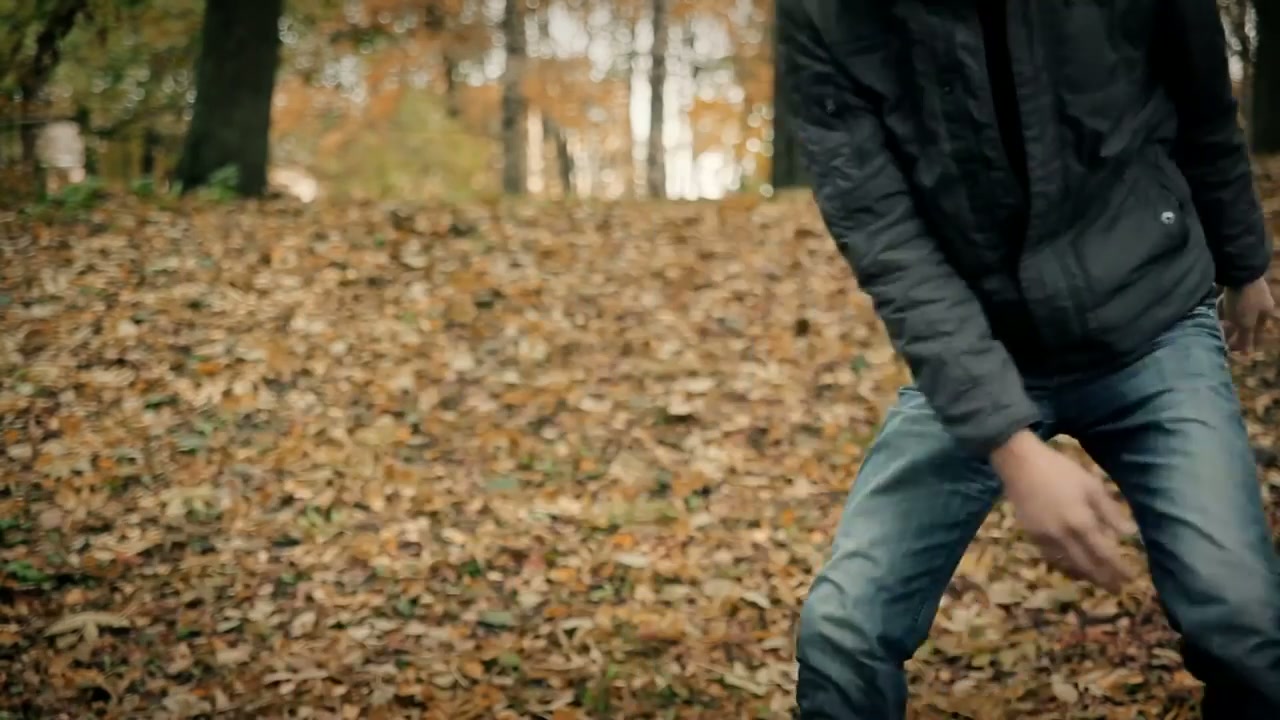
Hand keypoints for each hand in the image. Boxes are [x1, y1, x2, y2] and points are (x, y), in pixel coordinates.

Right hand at [991, 431, 1137, 591]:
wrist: (1019, 465)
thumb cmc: (1059, 470)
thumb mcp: (1091, 485)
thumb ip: (1110, 510)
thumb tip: (1129, 532)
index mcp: (1081, 522)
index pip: (1105, 554)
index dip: (1118, 569)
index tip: (1130, 579)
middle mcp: (1063, 536)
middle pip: (1086, 566)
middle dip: (1104, 580)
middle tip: (1116, 589)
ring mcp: (1044, 538)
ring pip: (1067, 565)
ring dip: (1085, 575)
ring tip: (1097, 581)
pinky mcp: (1031, 536)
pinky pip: (1051, 558)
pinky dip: (1065, 566)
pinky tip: (1071, 565)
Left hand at [1220, 278, 1274, 352]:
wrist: (1238, 270)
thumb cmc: (1244, 301)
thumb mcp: (1245, 322)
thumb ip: (1246, 338)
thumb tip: (1248, 354)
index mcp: (1266, 312)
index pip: (1255, 332)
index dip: (1244, 341)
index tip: (1231, 348)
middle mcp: (1260, 301)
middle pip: (1245, 320)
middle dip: (1234, 328)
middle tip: (1222, 334)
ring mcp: (1248, 291)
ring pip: (1236, 309)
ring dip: (1227, 315)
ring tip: (1218, 321)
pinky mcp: (1236, 283)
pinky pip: (1229, 298)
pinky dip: (1223, 303)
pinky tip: (1217, 303)